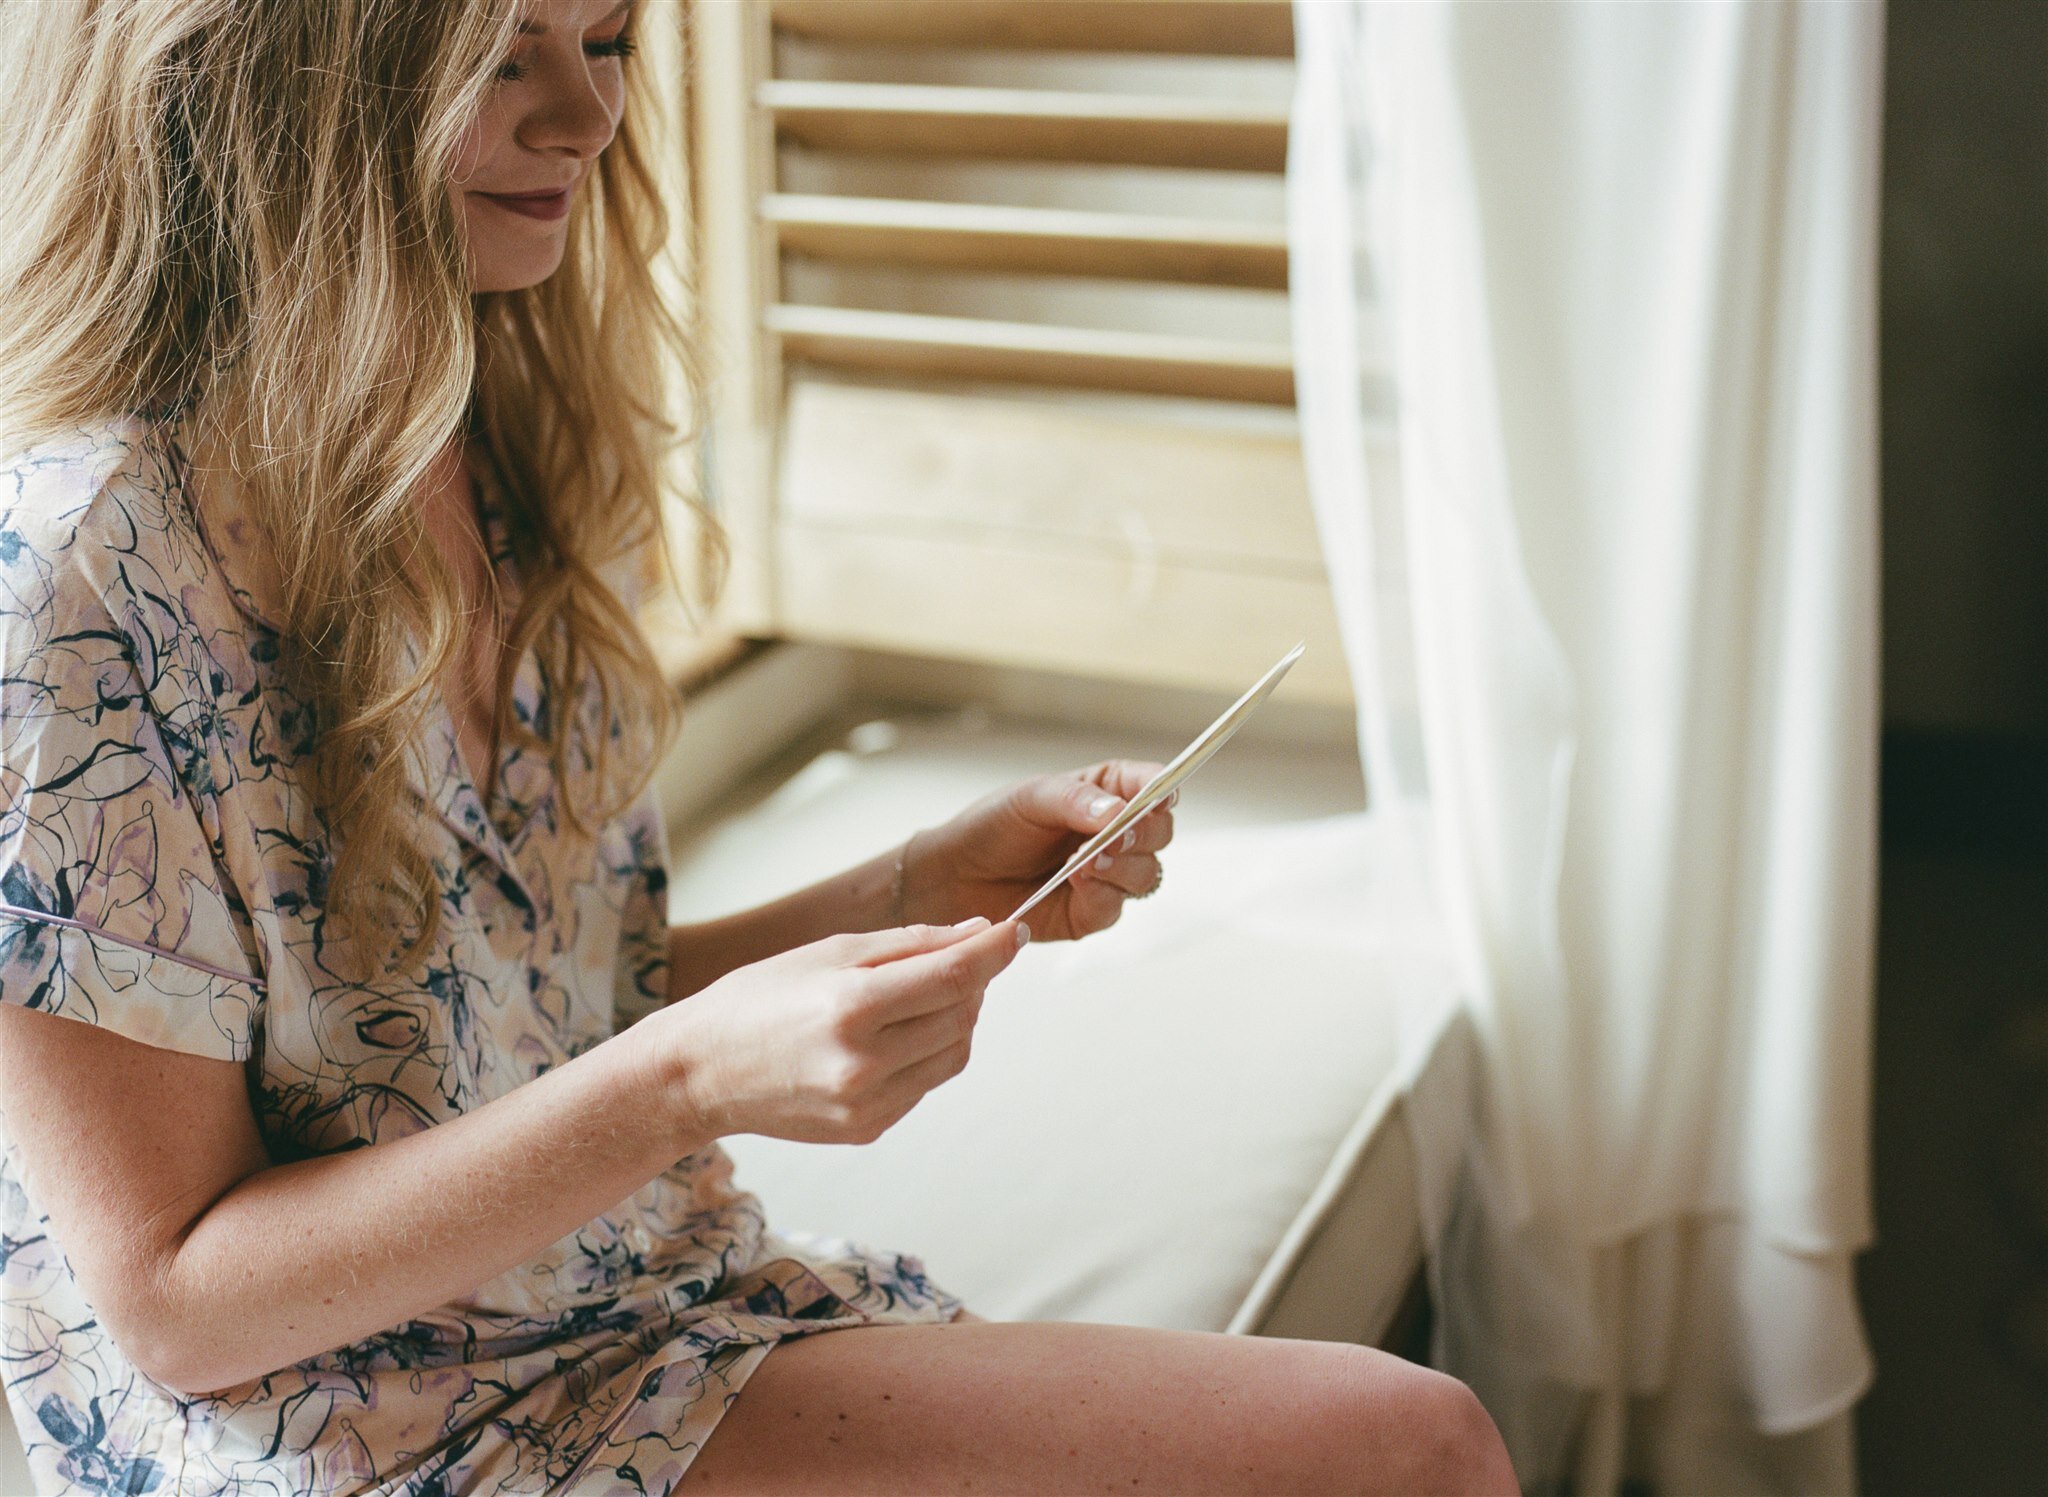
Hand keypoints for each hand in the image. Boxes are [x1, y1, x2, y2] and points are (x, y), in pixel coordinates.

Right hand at [658, 918, 1023, 1144]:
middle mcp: (864, 1063)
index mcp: (852, 1008)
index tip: (1014, 931)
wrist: (700, 1073)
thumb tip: (977, 935)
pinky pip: (926, 1082)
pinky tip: (894, 1034)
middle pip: (961, 1014)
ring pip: (955, 1053)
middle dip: (972, 980)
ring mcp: (868, 1104)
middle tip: (956, 957)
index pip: (955, 977)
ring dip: (956, 1017)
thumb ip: (911, 944)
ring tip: (921, 995)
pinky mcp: (869, 1128)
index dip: (994, 952)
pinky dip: (928, 1051)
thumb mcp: (830, 952)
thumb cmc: (758, 1000)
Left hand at [902, 760, 1176, 941]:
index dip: (1164, 789)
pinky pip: (1115, 907)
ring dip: (1122, 867)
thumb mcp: (1033, 798)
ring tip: (1084, 862)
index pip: (1154, 785)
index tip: (1161, 795)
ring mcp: (1108, 875)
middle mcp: (1115, 833)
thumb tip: (1119, 812)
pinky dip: (1100, 895)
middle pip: (1160, 833)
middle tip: (1116, 836)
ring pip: (1147, 874)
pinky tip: (1075, 884)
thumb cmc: (994, 825)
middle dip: (1143, 834)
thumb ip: (1078, 801)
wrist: (957, 874)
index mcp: (1108, 792)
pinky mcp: (1091, 912)